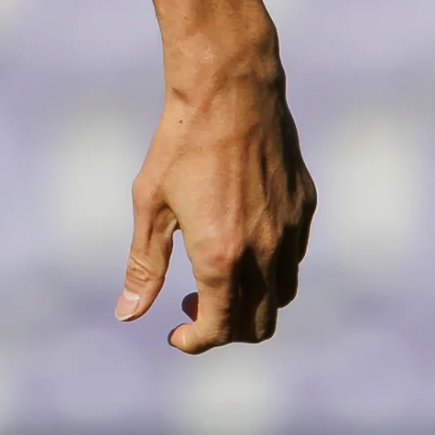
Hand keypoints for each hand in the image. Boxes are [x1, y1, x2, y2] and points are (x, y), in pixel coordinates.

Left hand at [123, 51, 314, 352]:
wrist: (230, 92)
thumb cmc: (180, 146)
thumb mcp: (150, 205)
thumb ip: (144, 265)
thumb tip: (129, 314)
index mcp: (222, 256)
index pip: (221, 328)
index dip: (197, 341)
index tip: (176, 334)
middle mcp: (266, 251)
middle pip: (260, 324)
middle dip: (225, 328)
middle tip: (191, 304)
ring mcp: (292, 230)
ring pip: (282, 295)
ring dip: (251, 301)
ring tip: (215, 275)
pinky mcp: (305, 208)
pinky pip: (294, 257)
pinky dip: (270, 268)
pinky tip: (239, 239)